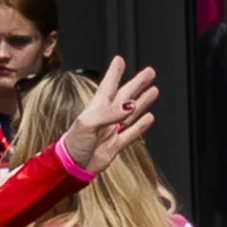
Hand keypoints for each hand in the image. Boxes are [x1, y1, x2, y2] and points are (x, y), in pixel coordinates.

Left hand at [56, 56, 160, 175]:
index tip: (119, 60)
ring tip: (154, 90)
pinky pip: (132, 132)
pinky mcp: (116, 144)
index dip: (114, 73)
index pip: (108, 85)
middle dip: (137, 83)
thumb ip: (110, 114)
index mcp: (96, 108)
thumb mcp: (88, 123)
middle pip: (125, 95)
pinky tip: (149, 117)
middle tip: (149, 72)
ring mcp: (112, 130)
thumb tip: (131, 105)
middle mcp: (106, 117)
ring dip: (143, 101)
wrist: (72, 167)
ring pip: (132, 112)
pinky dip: (141, 125)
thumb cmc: (73, 143)